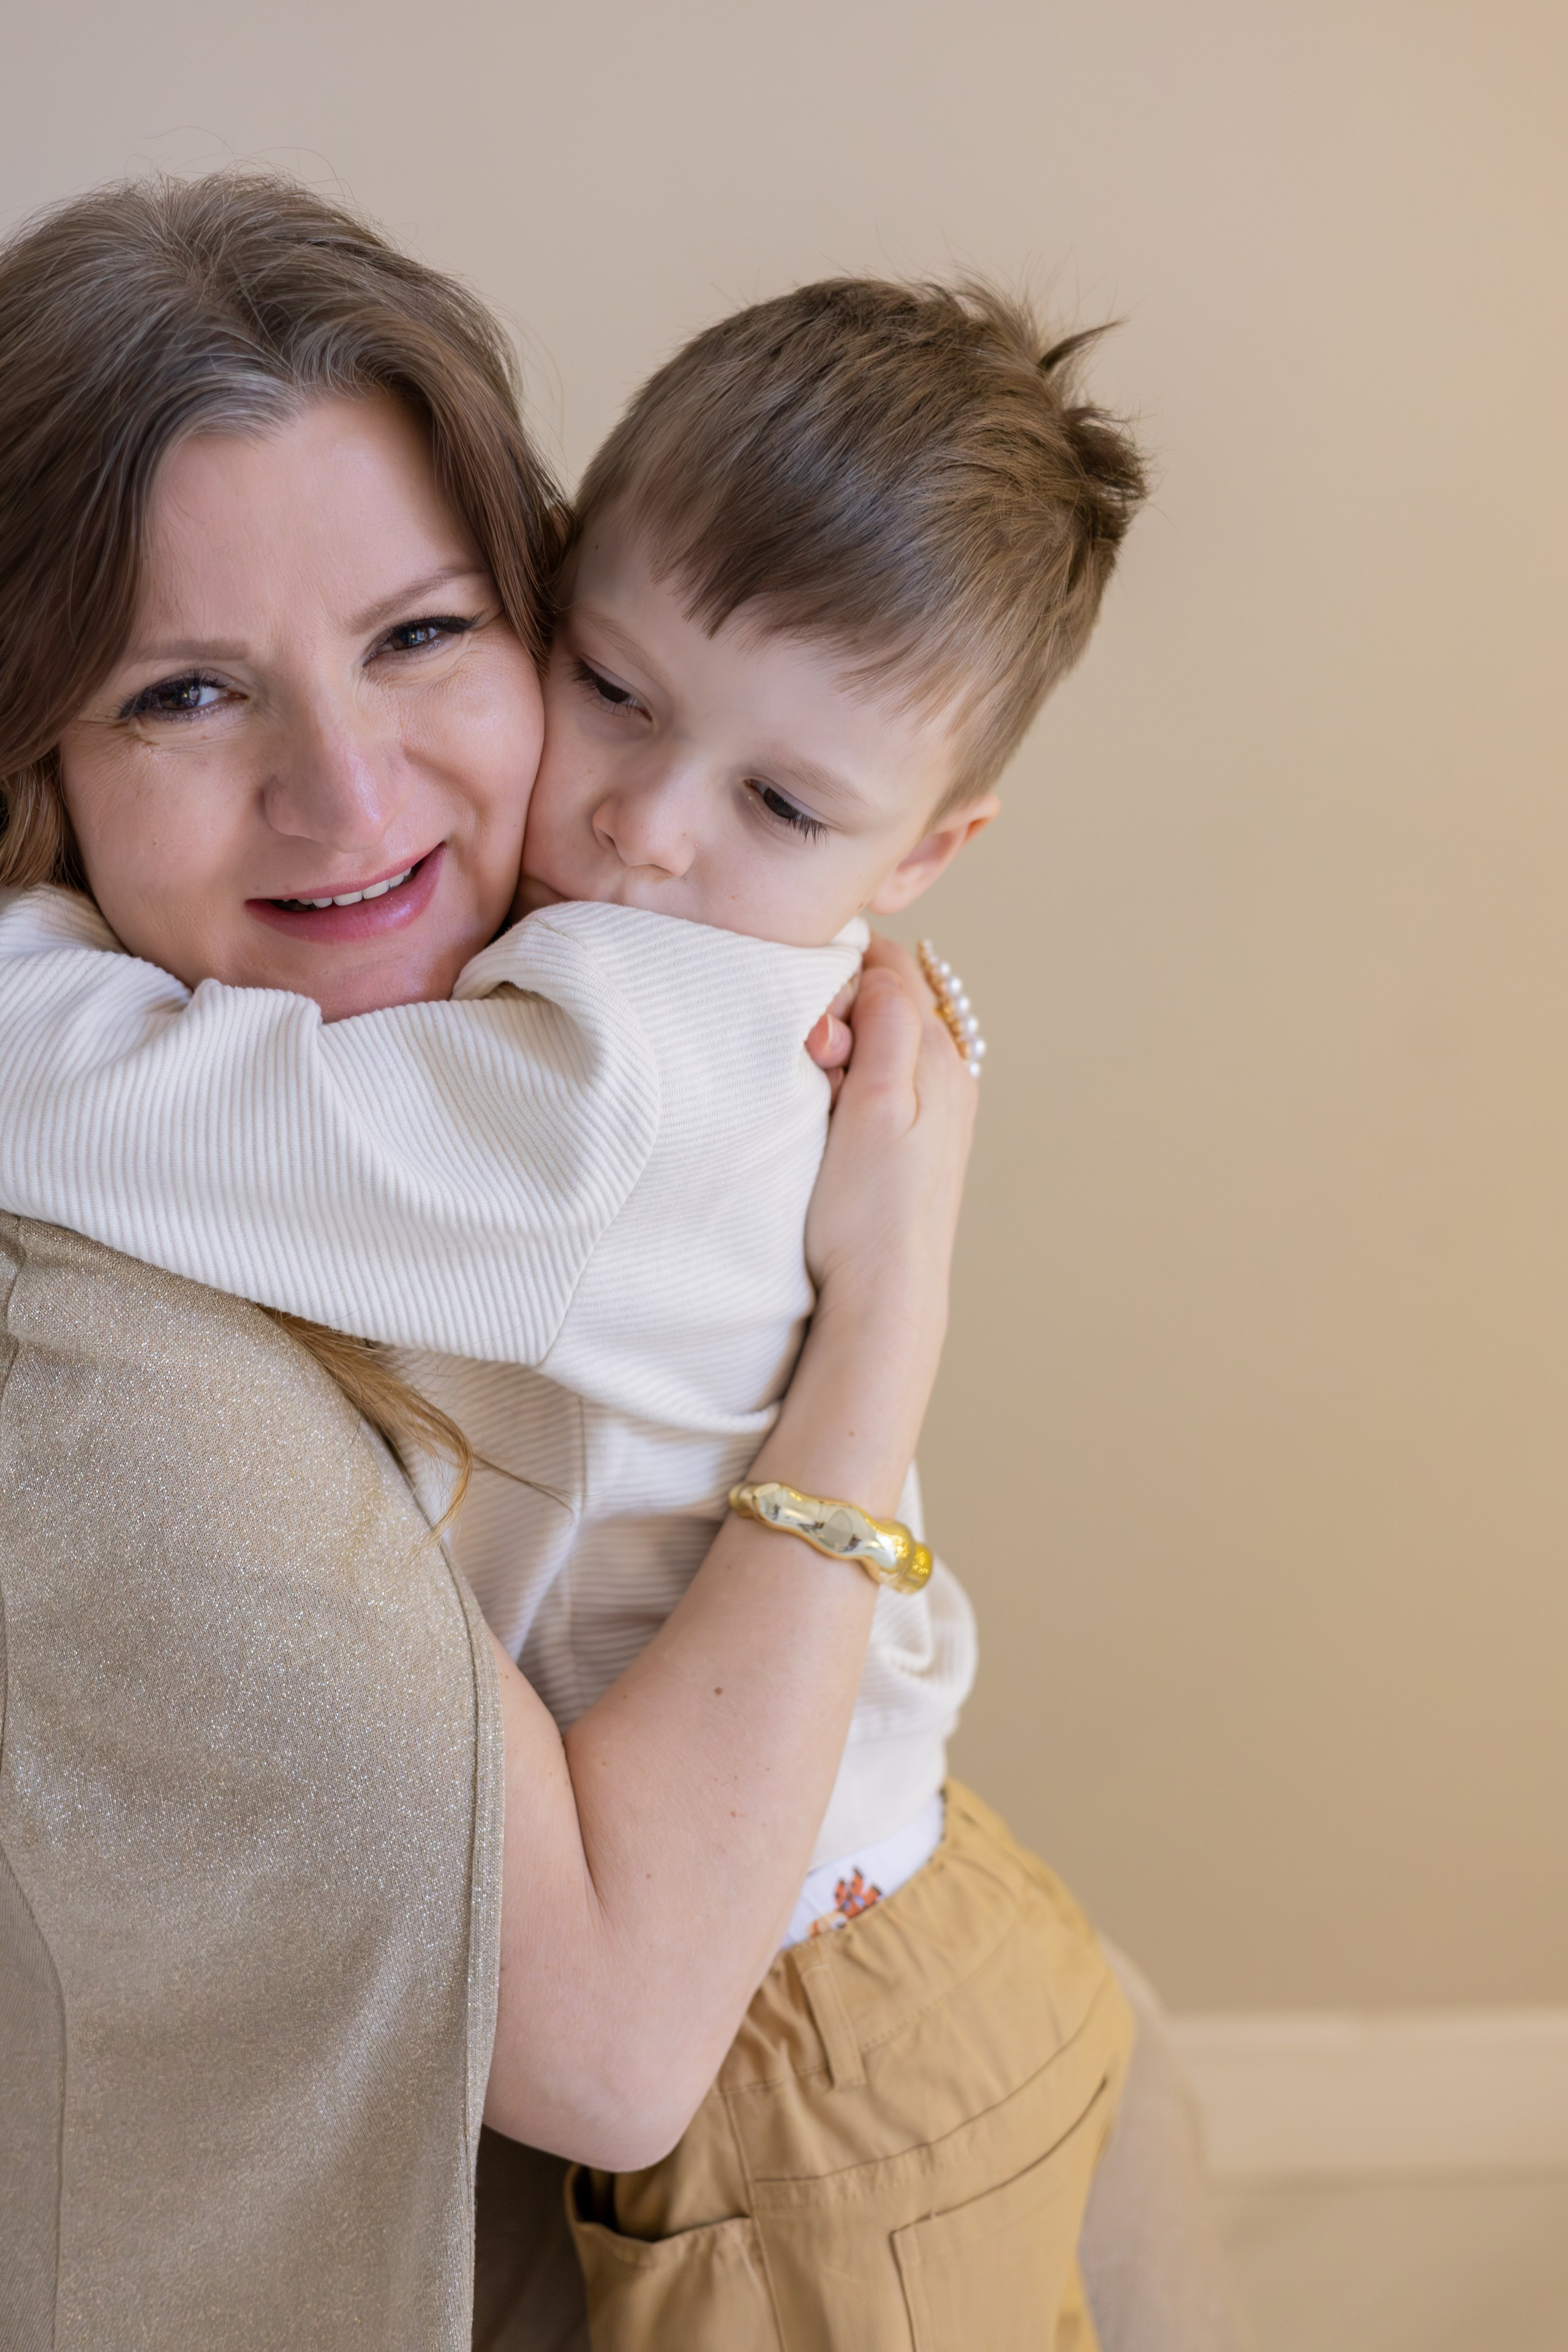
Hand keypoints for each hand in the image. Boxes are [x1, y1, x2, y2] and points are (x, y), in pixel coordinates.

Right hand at [804, 935, 977, 1353]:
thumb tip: (883, 973)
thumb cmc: (867, 1211)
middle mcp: (953, 1080)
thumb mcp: (873, 1105)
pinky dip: (861, 1073)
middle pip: (897, 1001)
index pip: (895, 971)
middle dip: (846, 1000)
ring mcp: (942, 1114)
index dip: (844, 963)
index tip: (801, 986)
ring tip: (816, 1074)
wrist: (886, 1296)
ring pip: (894, 1041)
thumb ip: (886, 1030)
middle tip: (806, 1043)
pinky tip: (835, 1104)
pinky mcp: (924, 1144)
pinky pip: (893, 1078)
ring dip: (853, 1039)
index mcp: (941, 1061)